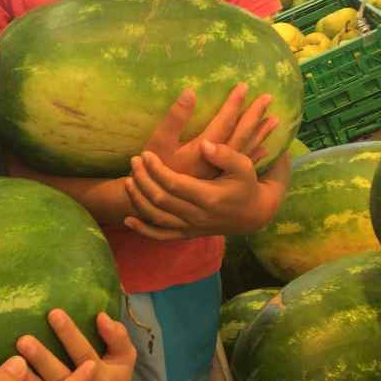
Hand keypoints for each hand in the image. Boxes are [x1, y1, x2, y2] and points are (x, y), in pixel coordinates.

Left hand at [15, 310, 135, 380]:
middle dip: (42, 358)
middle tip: (23, 339)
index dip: (69, 334)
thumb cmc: (115, 377)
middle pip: (61, 377)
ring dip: (28, 380)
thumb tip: (101, 316)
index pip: (83, 353)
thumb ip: (117, 337)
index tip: (53, 312)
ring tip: (10, 361)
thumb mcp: (125, 357)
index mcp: (103, 379)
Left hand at [123, 147, 290, 240]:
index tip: (146, 154)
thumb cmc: (246, 184)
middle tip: (134, 162)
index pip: (174, 184)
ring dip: (138, 200)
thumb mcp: (244, 166)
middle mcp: (197, 216)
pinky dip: (143, 230)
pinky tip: (128, 220)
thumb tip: (204, 144)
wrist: (253, 214)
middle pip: (161, 200)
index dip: (157, 169)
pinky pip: (161, 236)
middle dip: (143, 180)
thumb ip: (225, 154)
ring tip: (128, 180)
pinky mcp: (186, 234)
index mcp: (209, 197)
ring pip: (157, 218)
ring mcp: (190, 227)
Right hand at [144, 85, 278, 179]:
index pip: (225, 123)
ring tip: (274, 119)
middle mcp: (216, 163)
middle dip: (254, 116)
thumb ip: (175, 118)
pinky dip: (255, 155)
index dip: (234, 104)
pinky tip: (265, 150)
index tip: (244, 86)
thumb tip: (190, 92)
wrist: (153, 199)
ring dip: (260, 134)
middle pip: (240, 136)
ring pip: (245, 151)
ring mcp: (219, 174)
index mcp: (203, 150)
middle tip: (268, 98)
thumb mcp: (159, 141)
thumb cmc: (154, 166)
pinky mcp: (219, 182)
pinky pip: (243, 167)